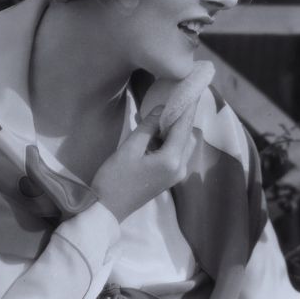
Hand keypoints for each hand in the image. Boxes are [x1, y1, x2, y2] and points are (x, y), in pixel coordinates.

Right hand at [90, 106, 194, 222]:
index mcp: (172, 160)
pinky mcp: (168, 178)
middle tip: (175, 97)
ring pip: (182, 144)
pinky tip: (155, 130)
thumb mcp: (129, 149)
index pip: (184, 126)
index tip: (192, 88)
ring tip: (163, 111)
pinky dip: (169, 139)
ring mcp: (175, 175)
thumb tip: (163, 109)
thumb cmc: (115, 179)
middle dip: (182, 116)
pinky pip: (175, 153)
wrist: (107, 210)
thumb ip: (148, 127)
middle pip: (187, 135)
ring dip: (175, 128)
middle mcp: (180, 167)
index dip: (188, 107)